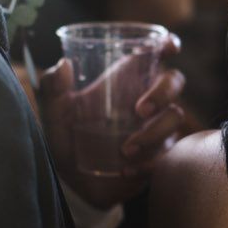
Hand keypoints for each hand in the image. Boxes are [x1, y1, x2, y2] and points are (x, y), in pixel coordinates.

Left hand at [16, 36, 187, 208]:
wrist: (73, 182)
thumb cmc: (66, 138)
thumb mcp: (54, 114)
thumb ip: (52, 89)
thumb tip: (63, 65)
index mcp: (125, 80)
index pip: (155, 54)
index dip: (168, 44)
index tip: (169, 47)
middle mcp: (146, 99)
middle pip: (174, 81)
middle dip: (162, 93)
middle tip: (139, 110)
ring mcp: (156, 127)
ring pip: (174, 119)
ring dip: (152, 134)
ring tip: (124, 150)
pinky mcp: (159, 155)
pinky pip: (166, 155)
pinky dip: (148, 162)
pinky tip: (125, 170)